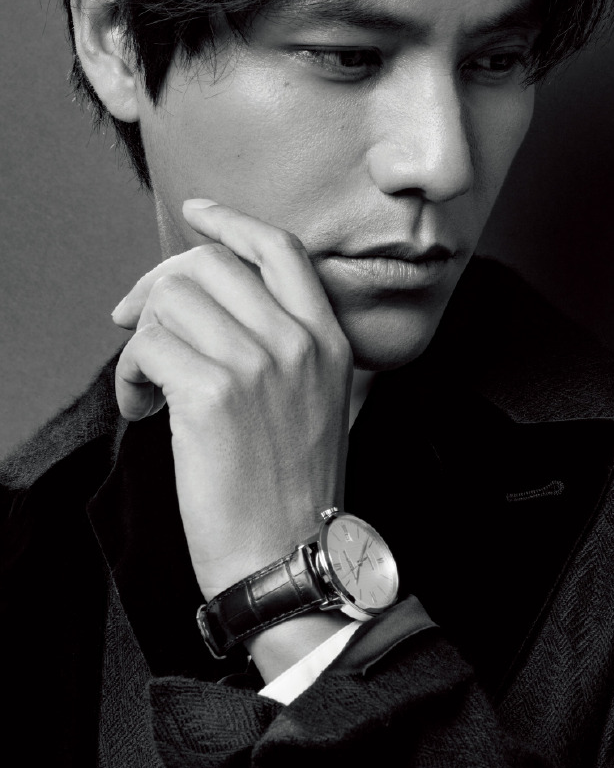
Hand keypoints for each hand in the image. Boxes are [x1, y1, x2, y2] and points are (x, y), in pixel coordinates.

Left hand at [112, 199, 351, 603]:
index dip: (230, 222)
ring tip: (149, 387)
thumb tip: (212, 300)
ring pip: (170, 301)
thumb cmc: (292, 487)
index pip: (279, 249)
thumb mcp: (319, 401)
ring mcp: (257, 365)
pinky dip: (130, 375)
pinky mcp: (212, 395)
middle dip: (159, 288)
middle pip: (208, 265)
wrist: (287, 555)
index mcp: (329, 338)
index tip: (196, 212)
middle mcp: (298, 342)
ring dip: (142, 341)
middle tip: (139, 328)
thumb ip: (288, 343)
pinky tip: (143, 409)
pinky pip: (147, 347)